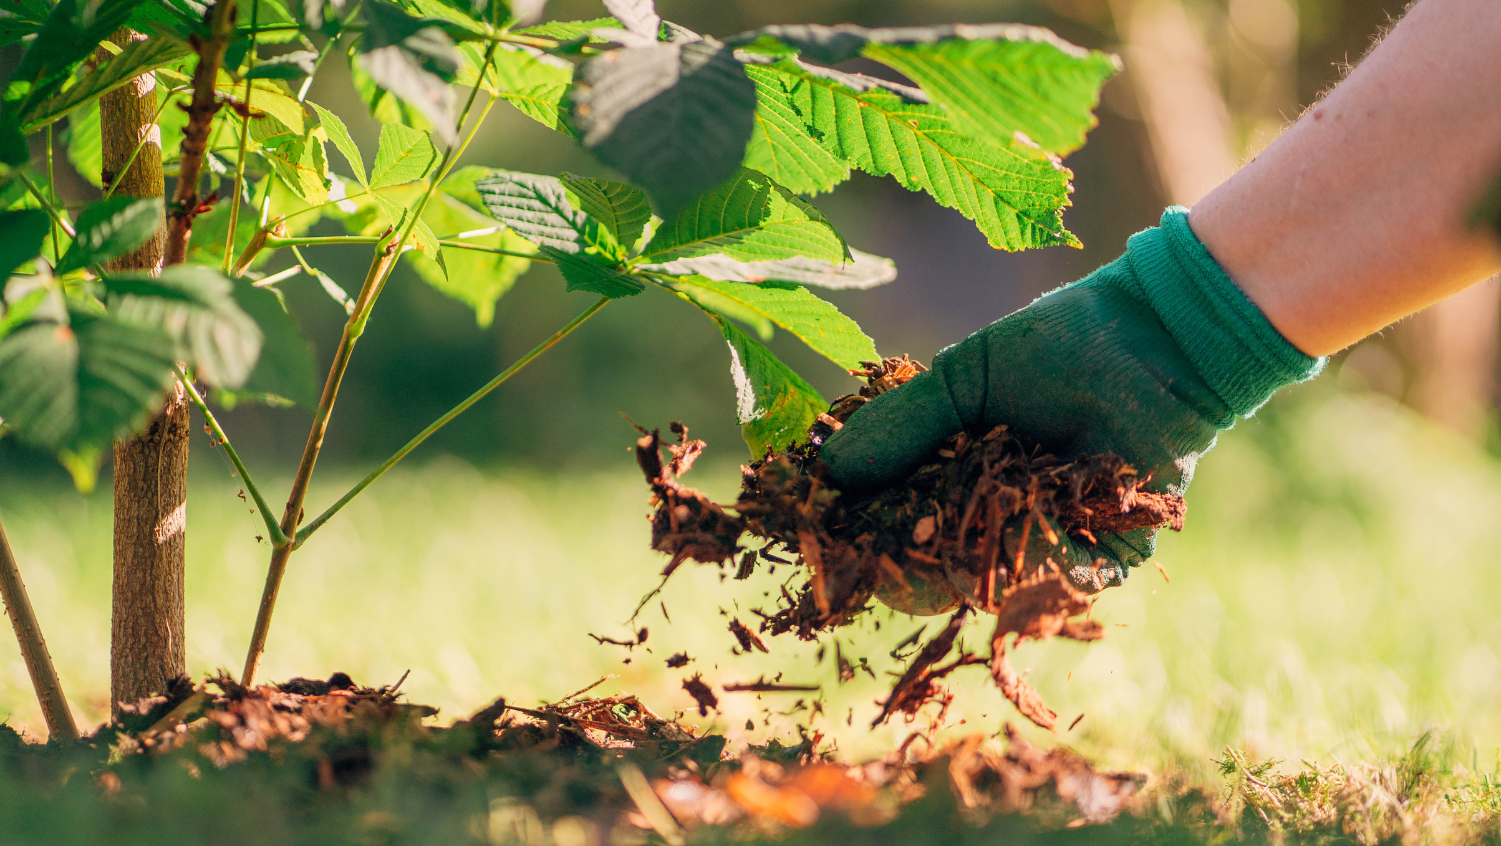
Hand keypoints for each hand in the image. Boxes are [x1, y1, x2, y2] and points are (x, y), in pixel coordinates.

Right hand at [823, 209, 1323, 593]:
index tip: (835, 534)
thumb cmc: (1056, 346)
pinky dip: (1041, 568)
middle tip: (891, 551)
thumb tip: (826, 470)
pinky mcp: (1112, 550)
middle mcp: (1003, 517)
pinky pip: (1068, 580)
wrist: (1152, 337)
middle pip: (942, 569)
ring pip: (999, 582)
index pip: (902, 525)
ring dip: (968, 568)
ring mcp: (1055, 538)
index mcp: (961, 478)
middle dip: (911, 566)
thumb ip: (901, 425)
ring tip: (949, 542)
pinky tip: (1016, 540)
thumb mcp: (961, 380)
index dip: (867, 537)